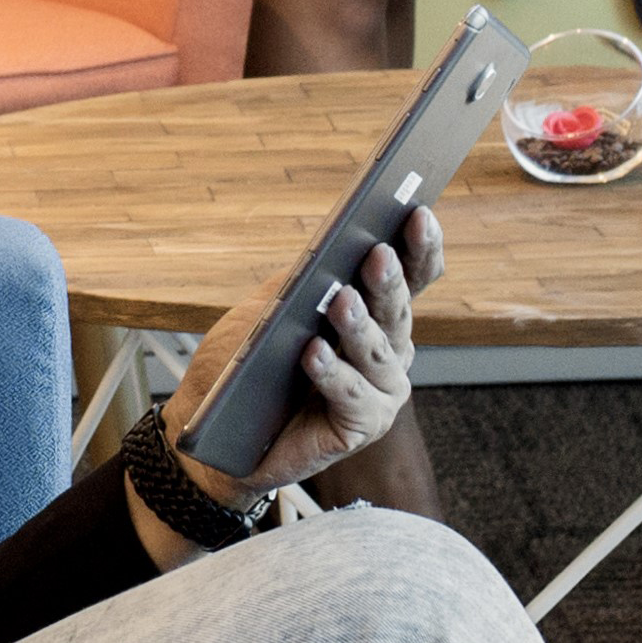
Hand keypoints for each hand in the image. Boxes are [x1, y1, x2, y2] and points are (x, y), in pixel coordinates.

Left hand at [154, 209, 445, 517]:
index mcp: (379, 314)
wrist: (221, 430)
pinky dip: (332, 373)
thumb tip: (329, 248)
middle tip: (377, 253)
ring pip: (378, 353)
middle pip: (398, 310)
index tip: (417, 212)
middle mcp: (391, 351)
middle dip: (388, 281)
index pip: (414, 275)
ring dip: (358, 326)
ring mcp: (381, 392)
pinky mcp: (361, 428)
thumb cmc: (251, 364)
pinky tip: (313, 352)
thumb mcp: (274, 307)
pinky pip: (352, 397)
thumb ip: (305, 279)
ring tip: (340, 300)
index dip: (420, 246)